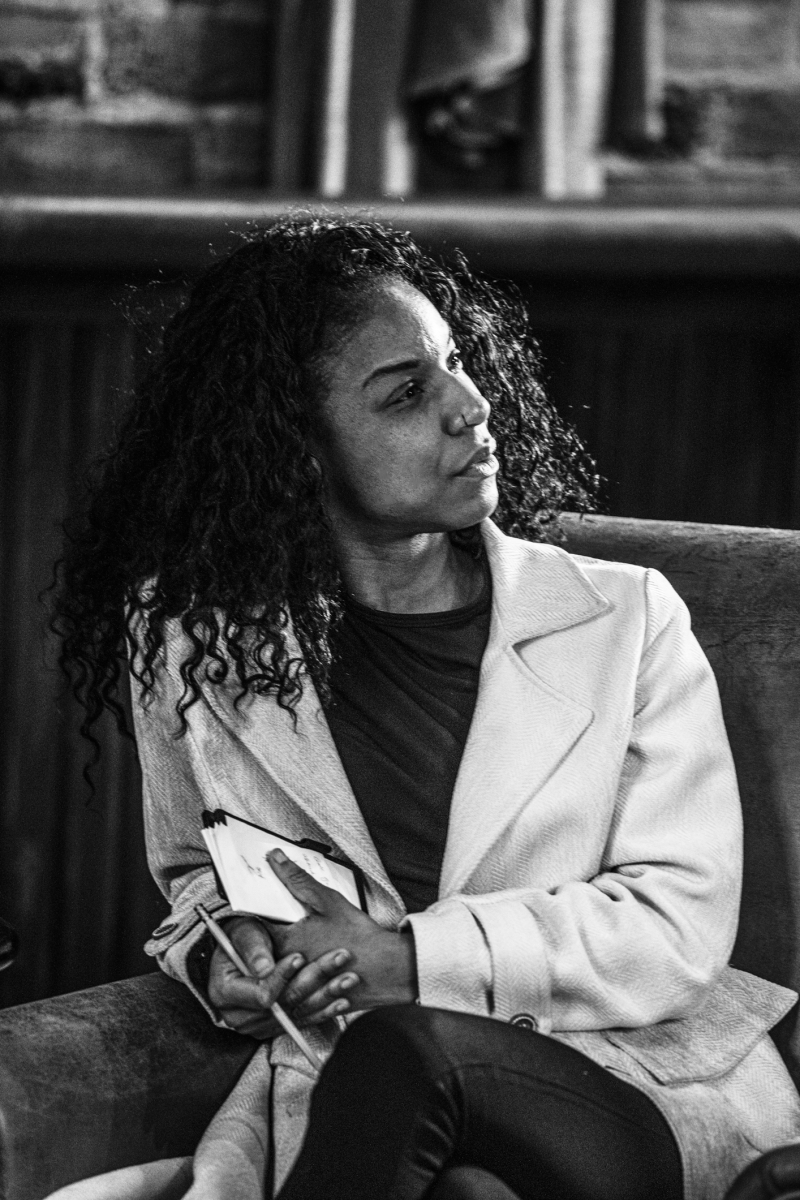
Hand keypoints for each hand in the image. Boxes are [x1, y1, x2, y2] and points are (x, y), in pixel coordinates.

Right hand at [206, 916, 360, 1036]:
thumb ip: (252, 947)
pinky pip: (302, 1022)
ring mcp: (258, 1025)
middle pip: (283, 1005)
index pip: (260, 993)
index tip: (299, 956)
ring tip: (347, 978)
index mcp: (224, 993)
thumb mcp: (242, 933)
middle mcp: (240, 1016)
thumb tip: (264, 968)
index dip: (281, 976)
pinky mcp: (276, 1027)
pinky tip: (342, 1000)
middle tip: (338, 959)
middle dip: (313, 981)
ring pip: (297, 1014)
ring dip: (326, 997)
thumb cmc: (241, 936)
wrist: (243, 949)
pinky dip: (324, 1010)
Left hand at [266, 850, 417, 1009]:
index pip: (253, 925)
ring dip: (276, 960)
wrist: (386, 970)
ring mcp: (296, 986)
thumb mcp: (328, 901)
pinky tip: (306, 965)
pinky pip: (291, 990)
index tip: (255, 905)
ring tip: (293, 947)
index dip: (252, 913)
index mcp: (286, 942)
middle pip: (261, 950)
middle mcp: (286, 967)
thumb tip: (275, 858)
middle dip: (263, 937)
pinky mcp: (309, 999)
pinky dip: (294, 977)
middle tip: (273, 924)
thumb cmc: (358, 936)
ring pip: (274, 973)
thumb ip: (297, 880)